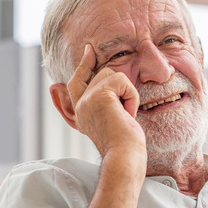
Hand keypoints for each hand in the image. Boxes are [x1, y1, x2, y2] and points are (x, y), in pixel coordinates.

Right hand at [67, 45, 146, 164]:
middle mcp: (79, 104)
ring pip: (112, 74)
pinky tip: (128, 113)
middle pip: (101, 73)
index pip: (77, 81)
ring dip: (127, 93)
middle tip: (123, 112)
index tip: (89, 50)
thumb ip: (105, 102)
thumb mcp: (111, 120)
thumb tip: (109, 80)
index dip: (84, 64)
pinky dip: (131, 96)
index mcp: (80, 111)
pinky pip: (122, 81)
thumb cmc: (124, 145)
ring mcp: (86, 99)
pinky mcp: (98, 95)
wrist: (123, 157)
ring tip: (125, 114)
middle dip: (120, 86)